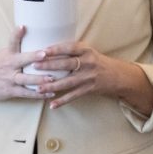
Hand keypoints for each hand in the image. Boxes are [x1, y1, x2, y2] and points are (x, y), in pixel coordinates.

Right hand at [0, 26, 51, 103]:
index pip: (12, 41)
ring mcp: (9, 78)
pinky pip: (26, 93)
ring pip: (26, 79)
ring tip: (52, 79)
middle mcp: (9, 65)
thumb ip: (19, 48)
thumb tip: (35, 36)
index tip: (22, 27)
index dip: (17, 34)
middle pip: (22, 60)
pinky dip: (38, 94)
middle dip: (33, 57)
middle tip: (45, 54)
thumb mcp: (4, 54)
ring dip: (39, 79)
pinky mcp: (10, 90)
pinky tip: (50, 93)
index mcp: (8, 54)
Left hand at [32, 43, 152, 113]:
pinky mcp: (90, 89)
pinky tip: (51, 105)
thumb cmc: (96, 62)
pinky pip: (73, 96)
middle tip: (34, 66)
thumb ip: (70, 51)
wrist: (118, 75)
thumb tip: (44, 49)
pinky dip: (62, 101)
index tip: (42, 50)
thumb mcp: (87, 52)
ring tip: (38, 88)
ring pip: (68, 82)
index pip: (70, 48)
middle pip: (67, 64)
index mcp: (86, 51)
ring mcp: (89, 77)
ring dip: (52, 85)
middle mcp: (88, 63)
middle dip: (50, 65)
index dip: (56, 49)